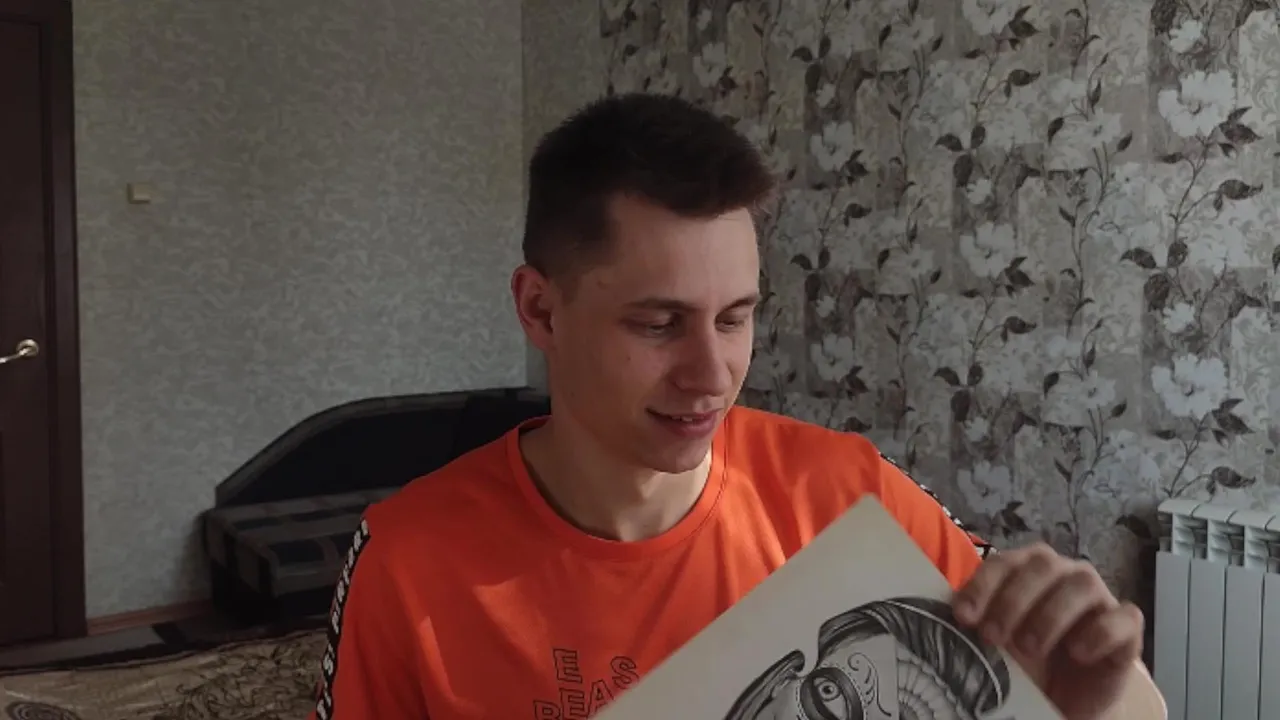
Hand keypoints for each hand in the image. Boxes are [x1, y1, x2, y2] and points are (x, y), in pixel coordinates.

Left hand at [951, 542, 1143, 719]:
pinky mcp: (1127, 630)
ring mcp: (1099, 599)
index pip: (1004, 561)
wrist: (1062, 699)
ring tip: (1030, 649)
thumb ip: (976, 622)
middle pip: (1043, 564)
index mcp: (1027, 571)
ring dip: (1051, 614)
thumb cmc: (1025, 663)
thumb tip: (946, 614)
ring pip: (1083, 583)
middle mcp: (1064, 575)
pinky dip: (1100, 632)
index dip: (983, 585)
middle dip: (1013, 599)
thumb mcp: (994, 643)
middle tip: (993, 637)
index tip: (963, 616)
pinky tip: (1078, 653)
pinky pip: (1124, 617)